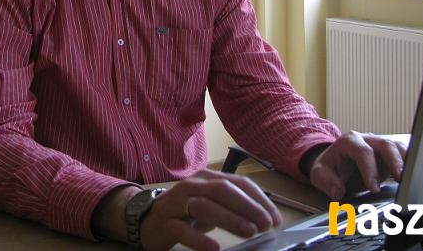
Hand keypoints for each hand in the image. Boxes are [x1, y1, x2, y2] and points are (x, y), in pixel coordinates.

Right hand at [139, 169, 282, 250]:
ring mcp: (177, 202)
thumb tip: (265, 217)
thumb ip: (232, 206)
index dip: (259, 199)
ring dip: (230, 219)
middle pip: (223, 190)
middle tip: (265, 224)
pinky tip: (215, 248)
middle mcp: (192, 185)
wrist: (148, 220)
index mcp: (207, 178)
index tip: (275, 218)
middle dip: (248, 207)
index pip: (238, 183)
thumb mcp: (211, 204)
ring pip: (205, 206)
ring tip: (249, 232)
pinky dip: (200, 239)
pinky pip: (183, 229)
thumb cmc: (185, 212)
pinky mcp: (165, 222)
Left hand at [307, 131, 406, 199]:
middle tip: (401, 180)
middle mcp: (367, 140)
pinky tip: (415, 175)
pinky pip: (403, 155)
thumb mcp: (319, 173)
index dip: (370, 169)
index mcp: (349, 141)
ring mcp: (380, 146)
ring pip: (398, 147)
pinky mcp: (390, 155)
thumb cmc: (329, 167)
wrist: (334, 163)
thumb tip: (338, 191)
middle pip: (385, 144)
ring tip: (413, 177)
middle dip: (395, 161)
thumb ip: (326, 181)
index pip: (363, 152)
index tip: (374, 188)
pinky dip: (410, 163)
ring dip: (407, 161)